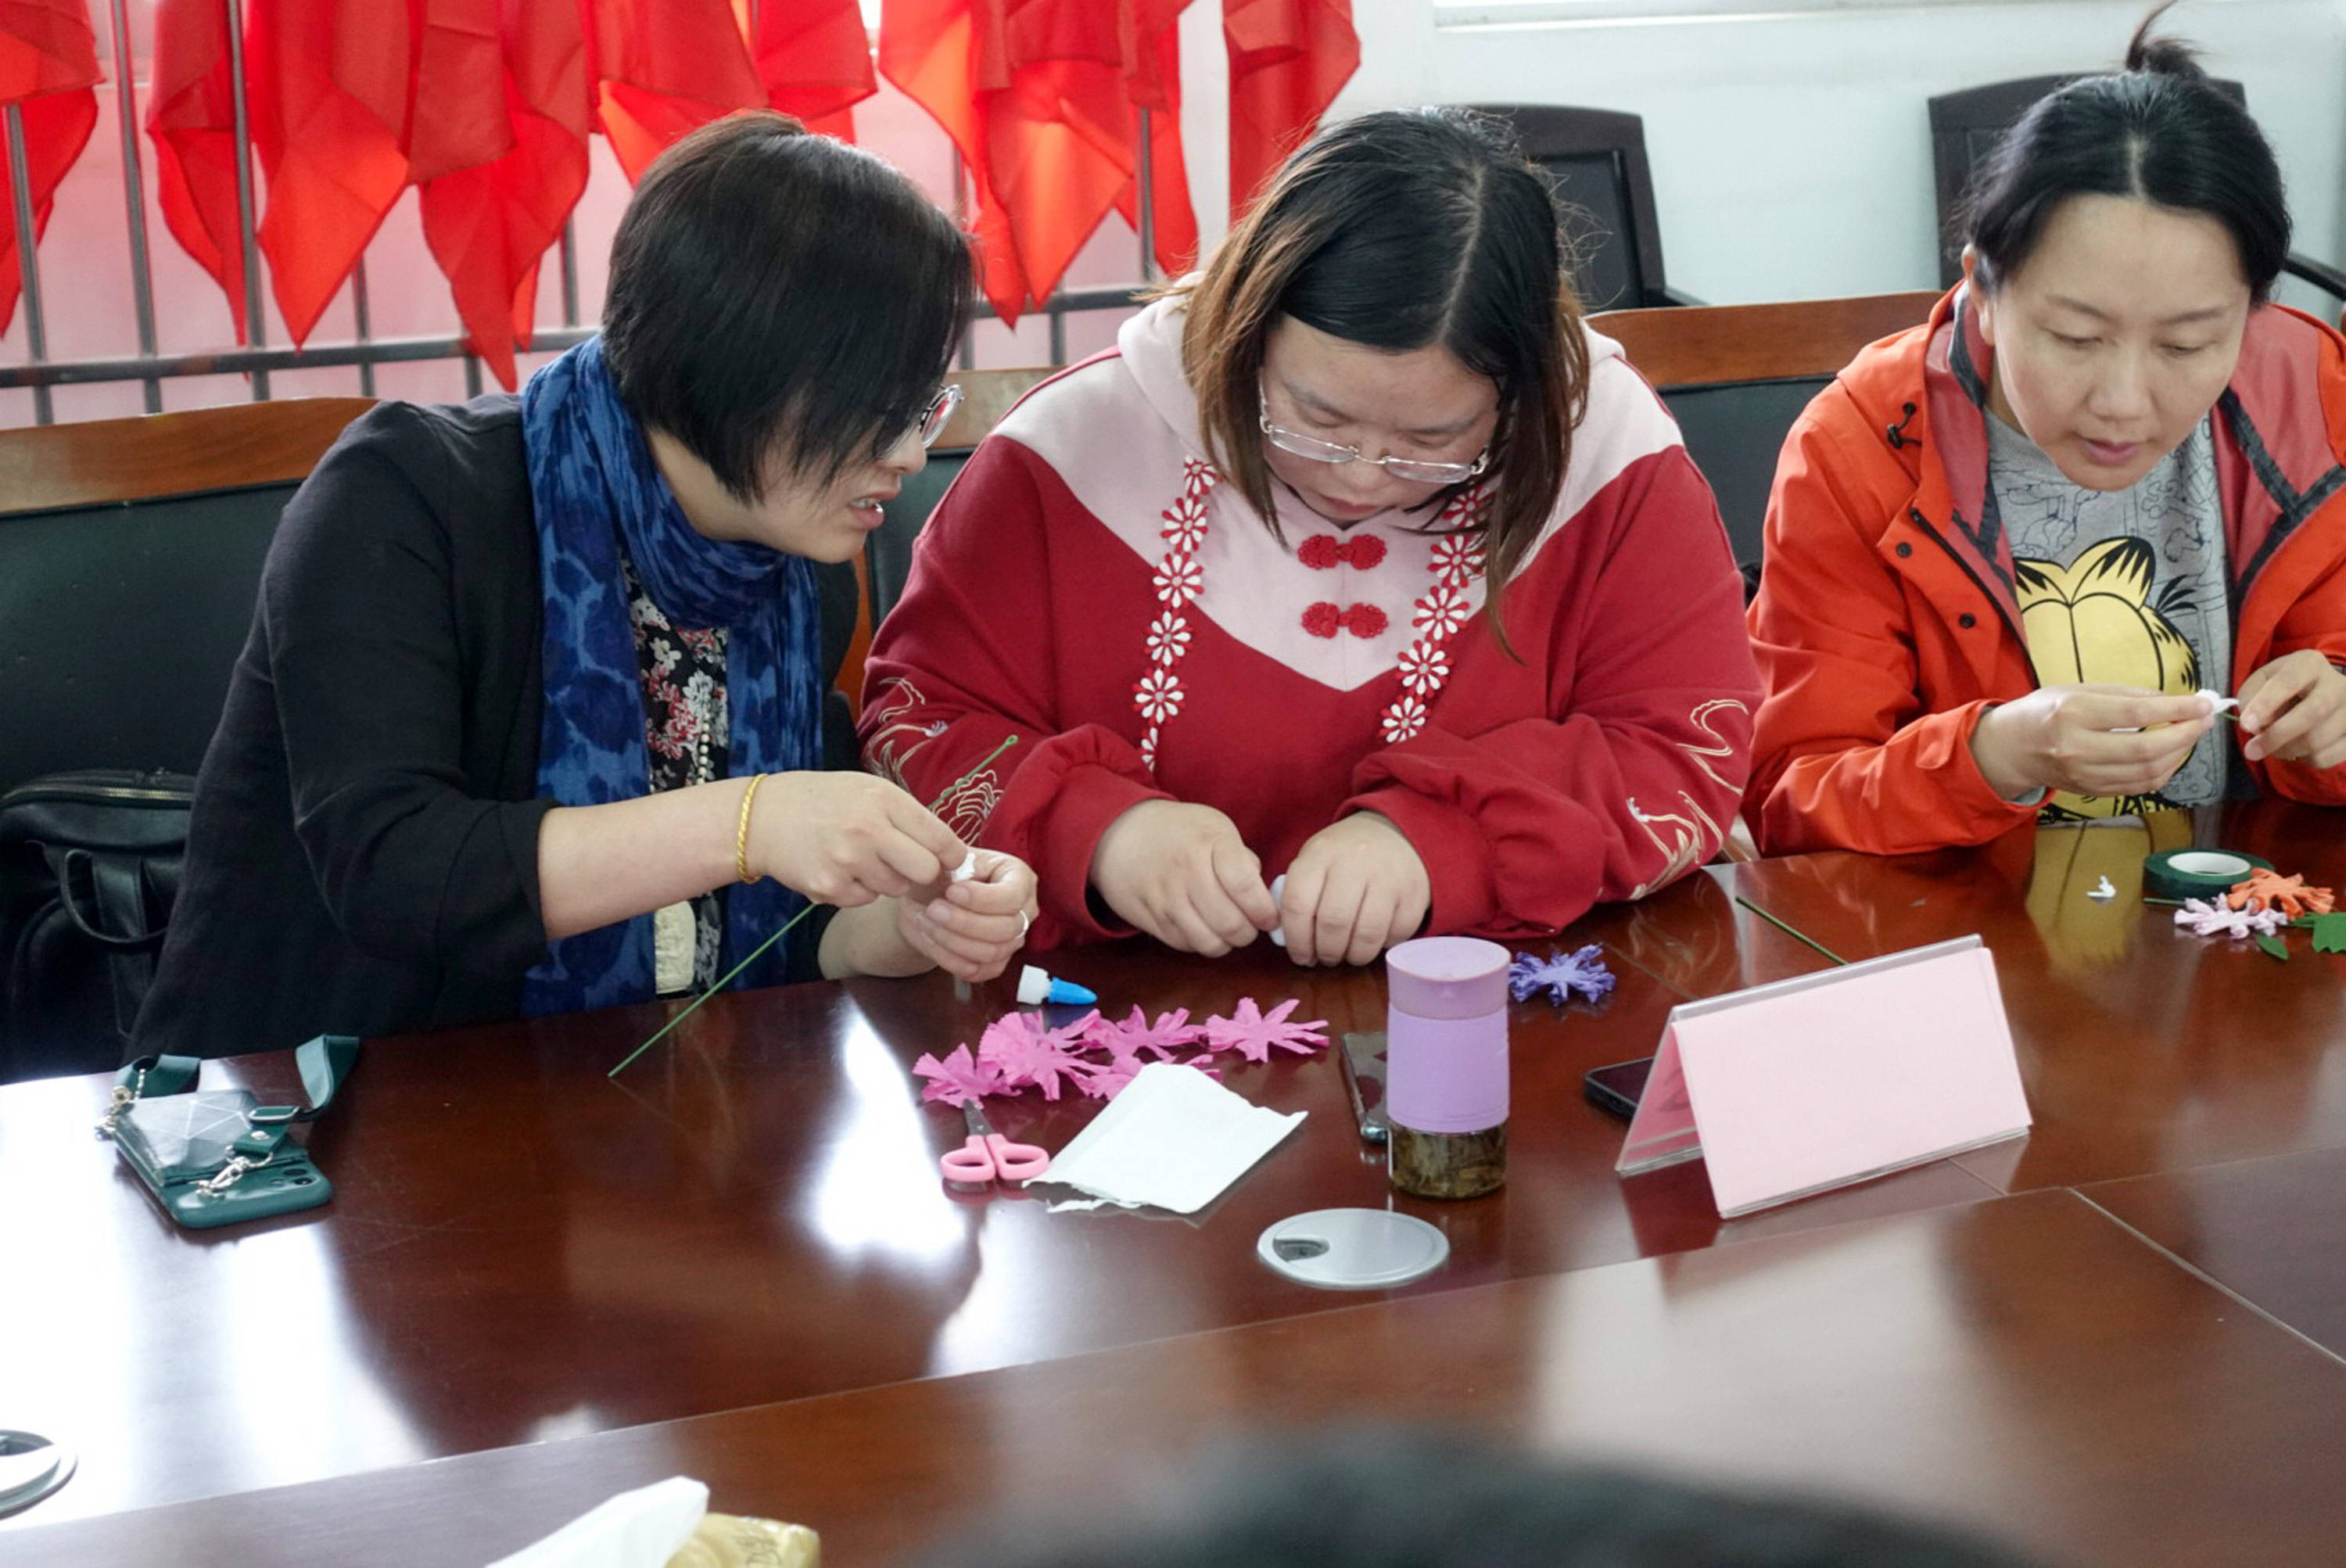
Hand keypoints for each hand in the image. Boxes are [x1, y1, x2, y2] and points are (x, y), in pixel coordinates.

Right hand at [748, 771, 965, 905]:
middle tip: (908, 864)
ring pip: (897, 888)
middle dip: (923, 873)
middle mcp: (867, 829)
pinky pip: (866, 899)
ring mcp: (847, 861)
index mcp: (882, 799)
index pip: (940, 837)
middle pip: (926, 872)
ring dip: (888, 879)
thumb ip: (907, 816)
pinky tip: (839, 869)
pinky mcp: (829, 888)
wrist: (763, 818)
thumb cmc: (825, 801)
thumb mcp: (868, 790)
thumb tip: (951, 851)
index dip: (952, 855)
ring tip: (861, 858)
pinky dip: (859, 890)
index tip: (949, 859)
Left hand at [894, 849, 1037, 981]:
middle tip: (933, 909)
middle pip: (1006, 929)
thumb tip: (961, 882)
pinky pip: (979, 972)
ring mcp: (1013, 940)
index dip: (981, 899)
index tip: (951, 891)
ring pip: (992, 952)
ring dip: (953, 941)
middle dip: (964, 922)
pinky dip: (951, 960)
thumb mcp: (948, 859)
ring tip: (927, 922)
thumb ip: (957, 864)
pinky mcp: (996, 963)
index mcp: (1019, 877)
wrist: (926, 900)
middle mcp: (1024, 910)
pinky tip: (932, 940)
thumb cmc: (940, 875)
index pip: (1012, 897)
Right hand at [1090, 800, 1277, 955]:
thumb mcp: (1215, 827)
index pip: (1246, 886)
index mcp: (1210, 843)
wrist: (1120, 834)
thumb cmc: (1177, 831)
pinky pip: (1185, 945)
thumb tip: (1264, 896)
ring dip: (1226, 943)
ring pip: (1209, 942)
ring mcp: (1165, 898)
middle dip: (1249, 932)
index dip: (1265, 910)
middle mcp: (1186, 871)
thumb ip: (1242, 859)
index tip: (1270, 917)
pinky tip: (1202, 927)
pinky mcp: (1149, 919)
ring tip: (1228, 929)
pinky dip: (1200, 942)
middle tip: (1250, 926)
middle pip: (1230, 923)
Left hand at [1278, 812, 1430, 965]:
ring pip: (1366, 935)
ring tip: (1348, 954)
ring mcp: (1388, 877)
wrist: (1396, 834)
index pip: (1298, 904)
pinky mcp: (1414, 894)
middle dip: (1326, 951)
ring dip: (1354, 956)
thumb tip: (1291, 941)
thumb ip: (1300, 895)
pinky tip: (1374, 939)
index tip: (1300, 956)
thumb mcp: (1316, 861)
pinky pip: (1395, 935)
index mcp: (1320, 854)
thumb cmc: (1345, 857)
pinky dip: (1382, 946)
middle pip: (1333, 923)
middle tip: (1326, 958)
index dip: (1296, 940)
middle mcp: (1355, 862)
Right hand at [1967, 685, 2213, 801]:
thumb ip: (2125, 695)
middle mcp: (2078, 748)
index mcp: (2073, 714)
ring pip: (2148, 772)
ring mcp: (2084, 775)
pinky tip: (2171, 756)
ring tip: (2190, 735)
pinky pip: (2140, 786)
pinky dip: (2164, 771)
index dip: (2177, 709)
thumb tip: (2173, 701)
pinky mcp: (2091, 791)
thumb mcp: (2078, 690)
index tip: (2203, 703)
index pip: (2137, 714)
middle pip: (2147, 749)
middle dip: (2186, 734)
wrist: (2011, 749)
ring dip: (2179, 754)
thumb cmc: (2045, 711)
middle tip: (2204, 720)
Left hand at [2238, 651, 2345, 768]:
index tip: (2247, 724)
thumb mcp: (2264, 679)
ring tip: (2273, 746)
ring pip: (2318, 741)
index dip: (2265, 704)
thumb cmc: (2288, 686)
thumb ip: (2251, 696)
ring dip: (2286, 751)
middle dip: (2277, 735)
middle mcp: (2338, 685)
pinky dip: (2305, 759)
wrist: (2326, 690)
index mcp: (2310, 665)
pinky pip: (2326, 757)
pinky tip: (2299, 749)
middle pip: (2313, 713)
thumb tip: (2253, 725)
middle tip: (2252, 750)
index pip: (2289, 682)